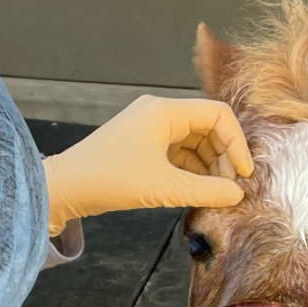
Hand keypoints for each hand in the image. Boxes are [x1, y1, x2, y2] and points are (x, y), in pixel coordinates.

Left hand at [42, 95, 252, 229]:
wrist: (64, 188)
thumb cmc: (110, 180)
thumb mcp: (165, 188)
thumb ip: (207, 191)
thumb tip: (237, 195)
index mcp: (165, 111)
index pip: (218, 115)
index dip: (237, 144)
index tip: (243, 175)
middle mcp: (158, 113)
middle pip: (208, 128)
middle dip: (223, 157)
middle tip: (229, 190)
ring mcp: (149, 128)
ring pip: (194, 142)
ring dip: (208, 166)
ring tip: (215, 194)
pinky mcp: (141, 145)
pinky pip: (177, 153)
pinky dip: (191, 170)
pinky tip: (197, 191)